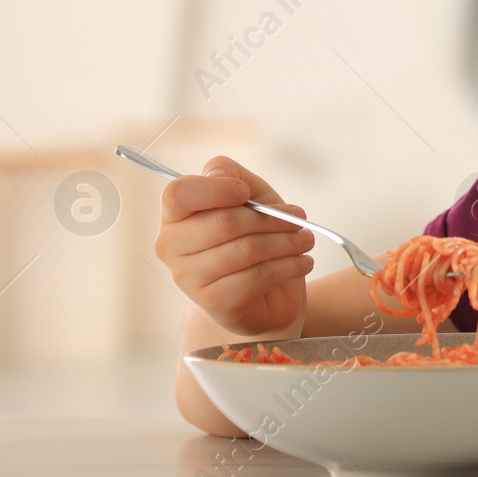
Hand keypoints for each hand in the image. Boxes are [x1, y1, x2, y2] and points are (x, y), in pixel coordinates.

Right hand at [153, 155, 314, 337]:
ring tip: (306, 240)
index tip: (245, 192)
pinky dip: (289, 266)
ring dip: (287, 242)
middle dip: (272, 218)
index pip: (178, 194)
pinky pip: (257, 277)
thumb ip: (234, 176)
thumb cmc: (256, 237)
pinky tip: (302, 262)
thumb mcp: (252, 198)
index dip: (216, 189)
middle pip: (224, 222)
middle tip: (299, 219)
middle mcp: (172, 247)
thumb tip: (217, 172)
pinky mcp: (215, 304)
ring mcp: (190, 279)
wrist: (268, 295)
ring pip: (246, 250)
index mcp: (175, 215)